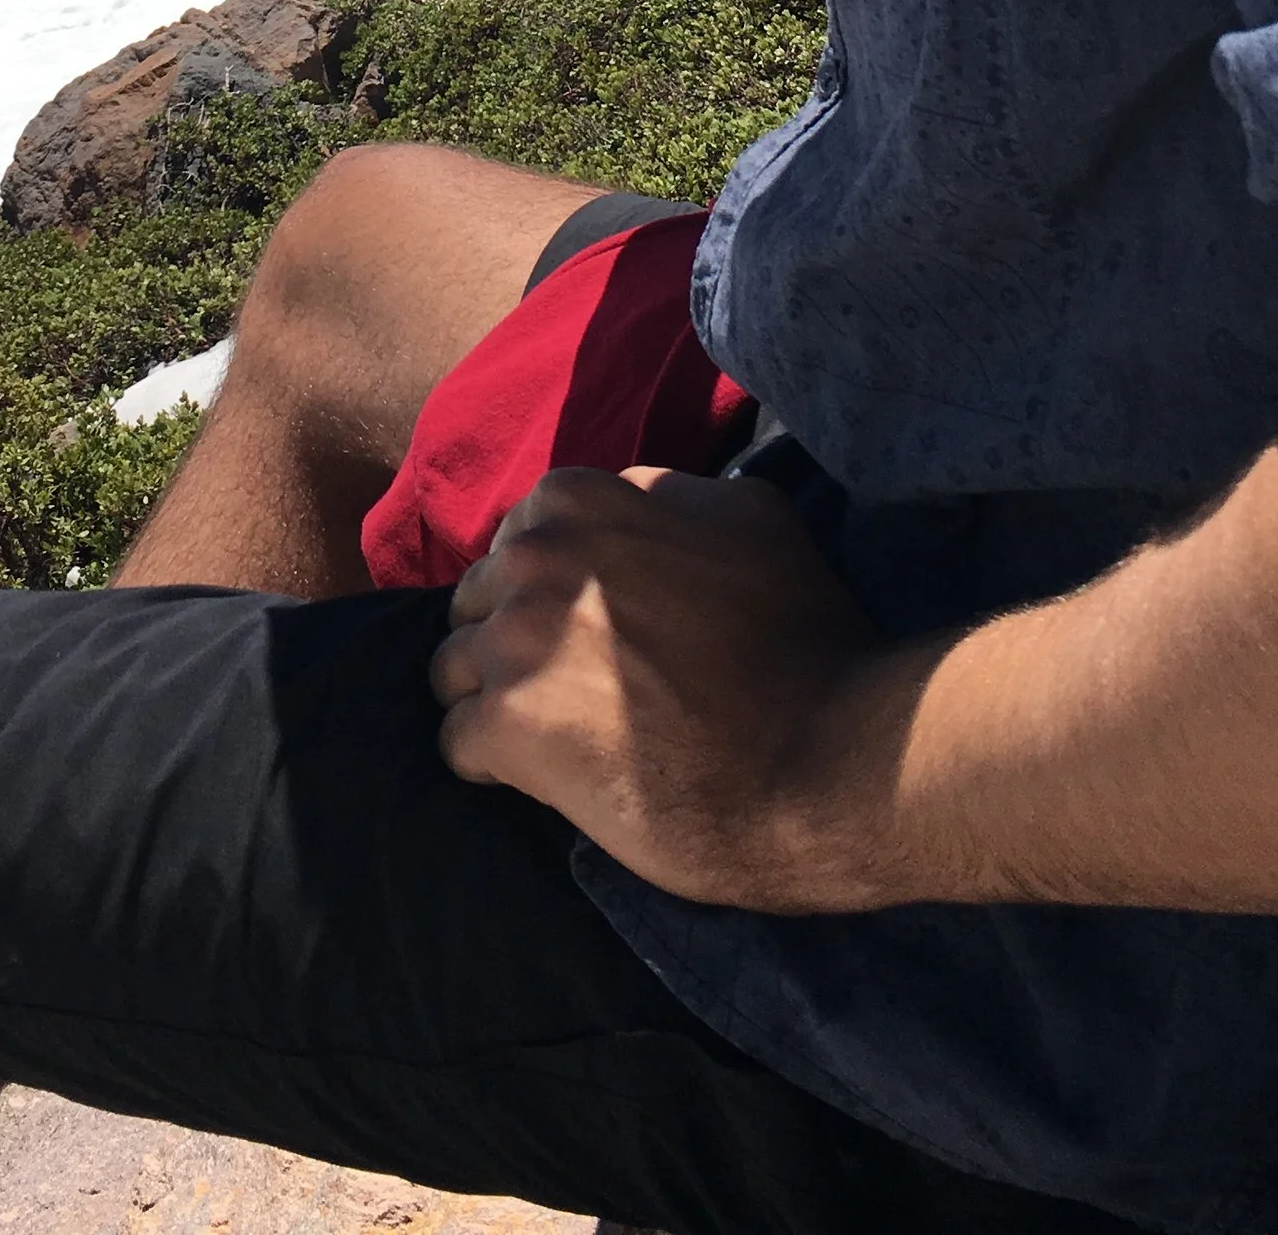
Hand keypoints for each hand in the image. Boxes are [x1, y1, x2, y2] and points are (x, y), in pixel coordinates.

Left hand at [429, 466, 890, 910]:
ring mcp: (515, 641)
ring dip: (497, 702)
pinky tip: (550, 780)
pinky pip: (458, 743)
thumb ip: (668, 498)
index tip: (590, 631)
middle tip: (576, 691)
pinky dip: (494, 765)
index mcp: (581, 499)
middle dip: (514, 642)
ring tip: (559, 739)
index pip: (519, 538)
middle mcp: (535, 557)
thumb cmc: (800, 641)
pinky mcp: (508, 727)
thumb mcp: (749, 520)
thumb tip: (630, 499)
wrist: (824, 761)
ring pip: (454, 669)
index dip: (552, 590)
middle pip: (479, 601)